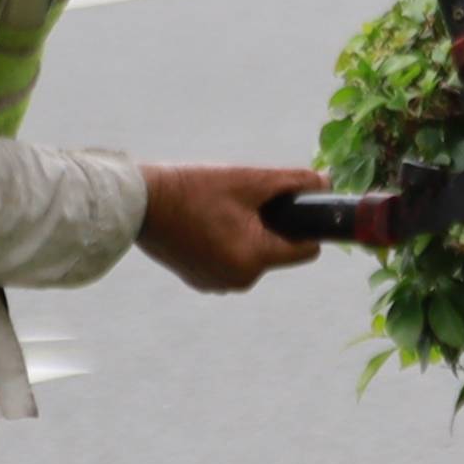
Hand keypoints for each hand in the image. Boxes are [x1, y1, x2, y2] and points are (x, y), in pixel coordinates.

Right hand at [137, 162, 326, 292]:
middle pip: (278, 250)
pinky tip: (206, 221)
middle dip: (271, 225)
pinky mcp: (200, 280)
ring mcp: (216, 284)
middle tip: (244, 200)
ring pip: (254, 255)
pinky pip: (231, 260)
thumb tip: (326, 183)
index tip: (292, 204)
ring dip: (249, 233)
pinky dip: (227, 242)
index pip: (306, 250)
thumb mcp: (249, 180)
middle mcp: (237, 281)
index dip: (305, 224)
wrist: (138, 203)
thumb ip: (293, 182)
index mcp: (253, 260)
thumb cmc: (193, 189)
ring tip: (221, 209)